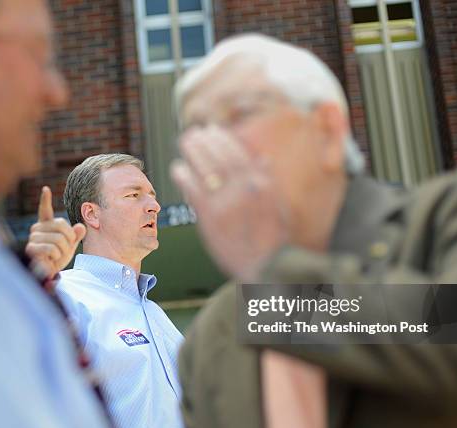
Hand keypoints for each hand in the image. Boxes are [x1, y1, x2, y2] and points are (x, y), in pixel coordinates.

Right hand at [25, 186, 85, 278]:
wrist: (50, 272)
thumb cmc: (58, 257)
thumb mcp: (70, 245)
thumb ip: (76, 234)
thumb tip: (81, 226)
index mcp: (46, 225)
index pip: (45, 210)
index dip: (45, 199)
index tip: (46, 189)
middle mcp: (37, 228)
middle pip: (62, 226)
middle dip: (69, 240)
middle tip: (64, 250)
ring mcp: (33, 238)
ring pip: (58, 239)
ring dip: (63, 250)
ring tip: (56, 256)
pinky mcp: (31, 248)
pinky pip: (52, 249)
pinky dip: (56, 256)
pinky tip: (50, 259)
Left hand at [171, 125, 287, 281]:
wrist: (268, 268)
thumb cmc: (274, 240)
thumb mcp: (278, 206)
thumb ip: (268, 180)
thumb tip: (264, 158)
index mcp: (261, 183)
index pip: (238, 151)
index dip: (222, 138)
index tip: (213, 130)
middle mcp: (244, 187)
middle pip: (219, 154)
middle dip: (204, 140)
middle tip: (192, 134)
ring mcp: (227, 201)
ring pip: (205, 166)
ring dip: (192, 151)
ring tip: (185, 144)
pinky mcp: (211, 216)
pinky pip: (193, 187)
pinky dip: (183, 175)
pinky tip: (177, 169)